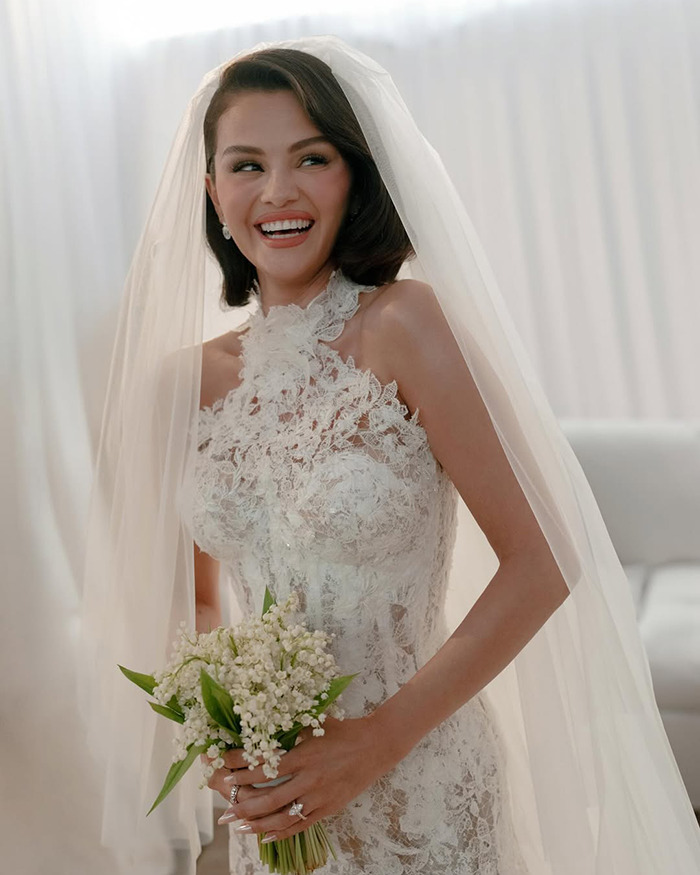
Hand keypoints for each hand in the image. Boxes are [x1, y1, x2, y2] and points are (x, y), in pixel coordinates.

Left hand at [212, 714, 397, 842]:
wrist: (376, 746)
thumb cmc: (344, 730)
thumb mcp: (316, 723)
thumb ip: (291, 727)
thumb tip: (264, 721)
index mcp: (303, 756)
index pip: (265, 766)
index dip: (242, 769)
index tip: (224, 770)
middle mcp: (309, 779)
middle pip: (269, 798)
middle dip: (242, 805)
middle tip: (222, 810)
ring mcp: (319, 797)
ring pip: (282, 817)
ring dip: (257, 824)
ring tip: (238, 827)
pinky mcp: (328, 809)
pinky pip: (300, 825)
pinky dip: (281, 833)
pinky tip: (265, 837)